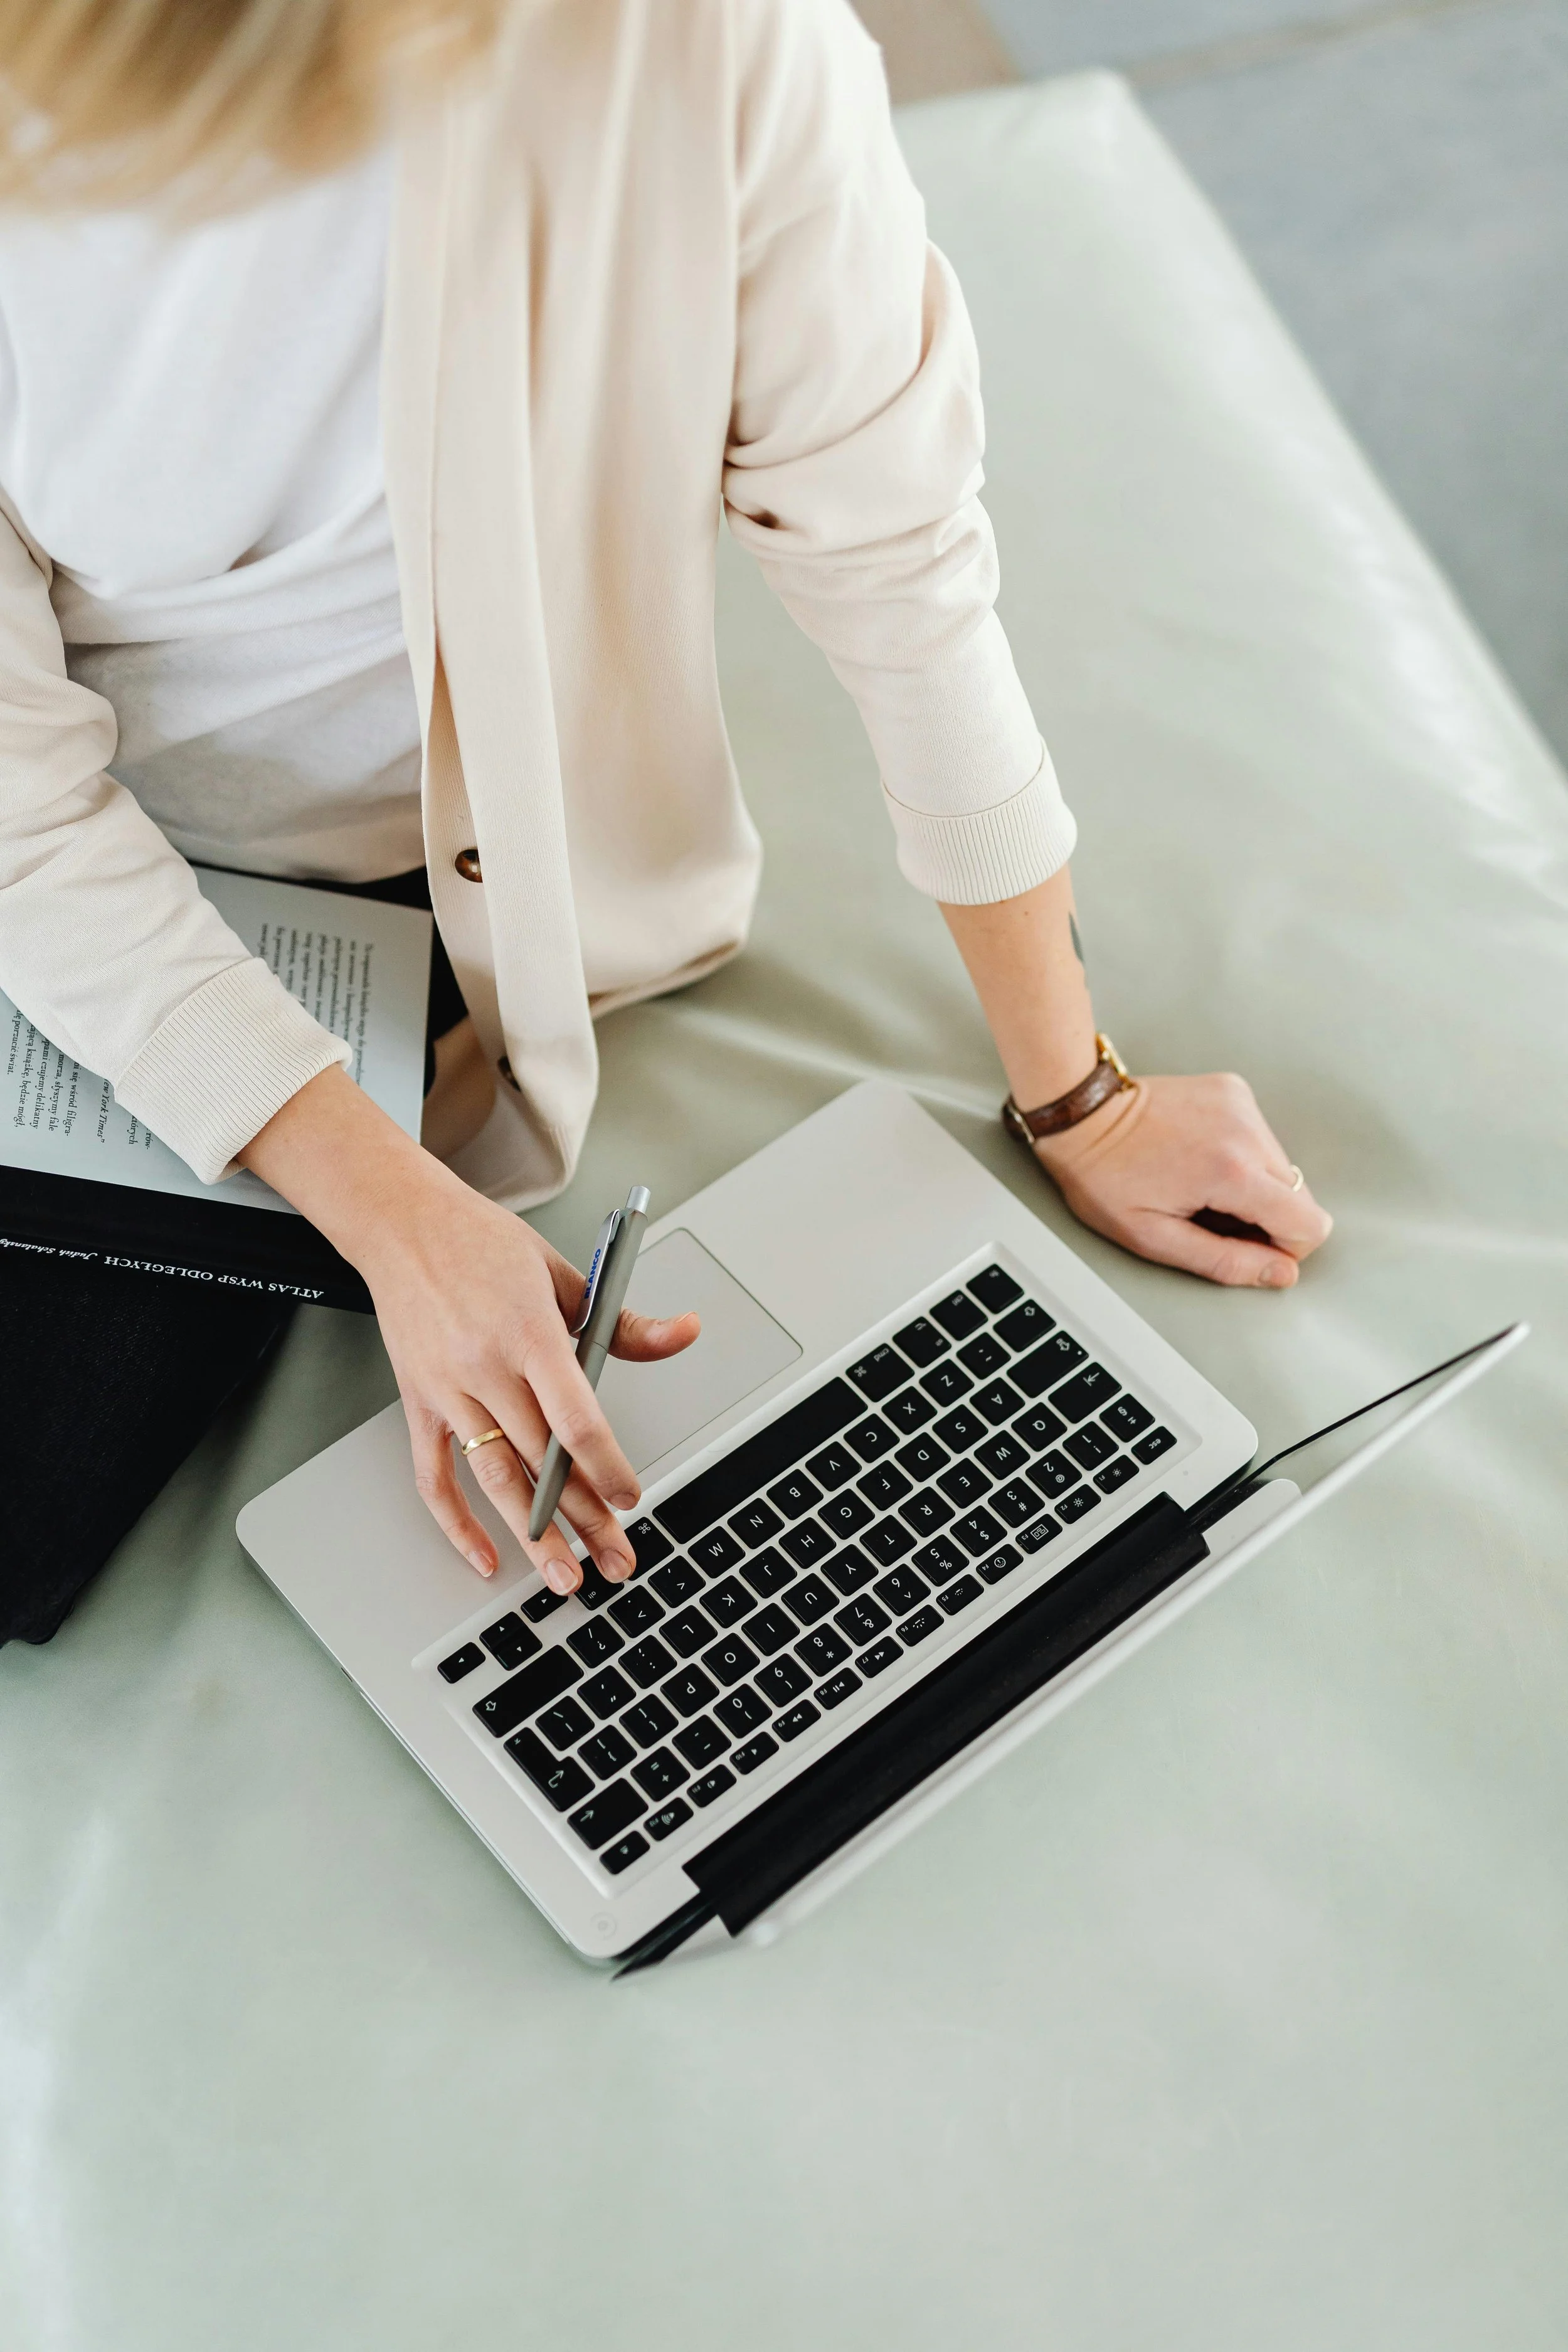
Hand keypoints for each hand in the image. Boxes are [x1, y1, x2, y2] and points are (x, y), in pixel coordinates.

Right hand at [238, 1067, 697, 1588]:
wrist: (402, 1224)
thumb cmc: (482, 1243)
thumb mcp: (564, 1272)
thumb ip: (622, 1321)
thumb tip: (681, 1333)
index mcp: (528, 1332)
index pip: (575, 1418)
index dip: (606, 1467)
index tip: (631, 1499)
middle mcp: (485, 1367)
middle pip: (542, 1460)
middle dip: (585, 1518)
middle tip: (617, 1562)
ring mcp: (448, 1390)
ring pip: (494, 1478)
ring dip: (531, 1535)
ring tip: (563, 1577)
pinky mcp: (418, 1403)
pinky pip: (434, 1476)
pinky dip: (455, 1524)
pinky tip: (483, 1556)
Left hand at [1031, 1072, 1332, 1286]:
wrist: (1081, 1116)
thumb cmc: (1104, 1178)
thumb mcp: (1155, 1238)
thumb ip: (1225, 1261)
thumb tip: (1279, 1274)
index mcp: (1232, 1172)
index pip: (1309, 1224)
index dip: (1283, 1248)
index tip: (1243, 1244)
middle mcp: (1246, 1131)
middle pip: (1299, 1196)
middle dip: (1265, 1217)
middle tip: (1210, 1214)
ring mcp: (1242, 1104)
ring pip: (1282, 1167)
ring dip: (1253, 1185)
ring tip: (1199, 1183)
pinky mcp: (1234, 1090)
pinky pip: (1261, 1138)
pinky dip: (1241, 1155)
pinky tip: (1200, 1157)